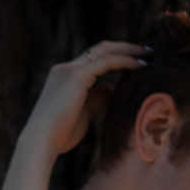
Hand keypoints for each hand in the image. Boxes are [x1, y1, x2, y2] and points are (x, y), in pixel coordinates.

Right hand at [15, 41, 147, 167]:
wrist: (41, 141)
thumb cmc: (59, 136)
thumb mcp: (83, 115)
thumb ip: (96, 100)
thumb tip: (111, 89)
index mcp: (64, 77)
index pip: (93, 59)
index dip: (115, 57)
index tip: (135, 61)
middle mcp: (65, 69)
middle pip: (100, 49)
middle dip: (124, 48)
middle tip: (147, 51)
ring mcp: (69, 70)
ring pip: (104, 51)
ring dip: (128, 51)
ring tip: (149, 55)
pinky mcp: (76, 76)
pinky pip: (107, 62)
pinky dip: (125, 61)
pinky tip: (141, 66)